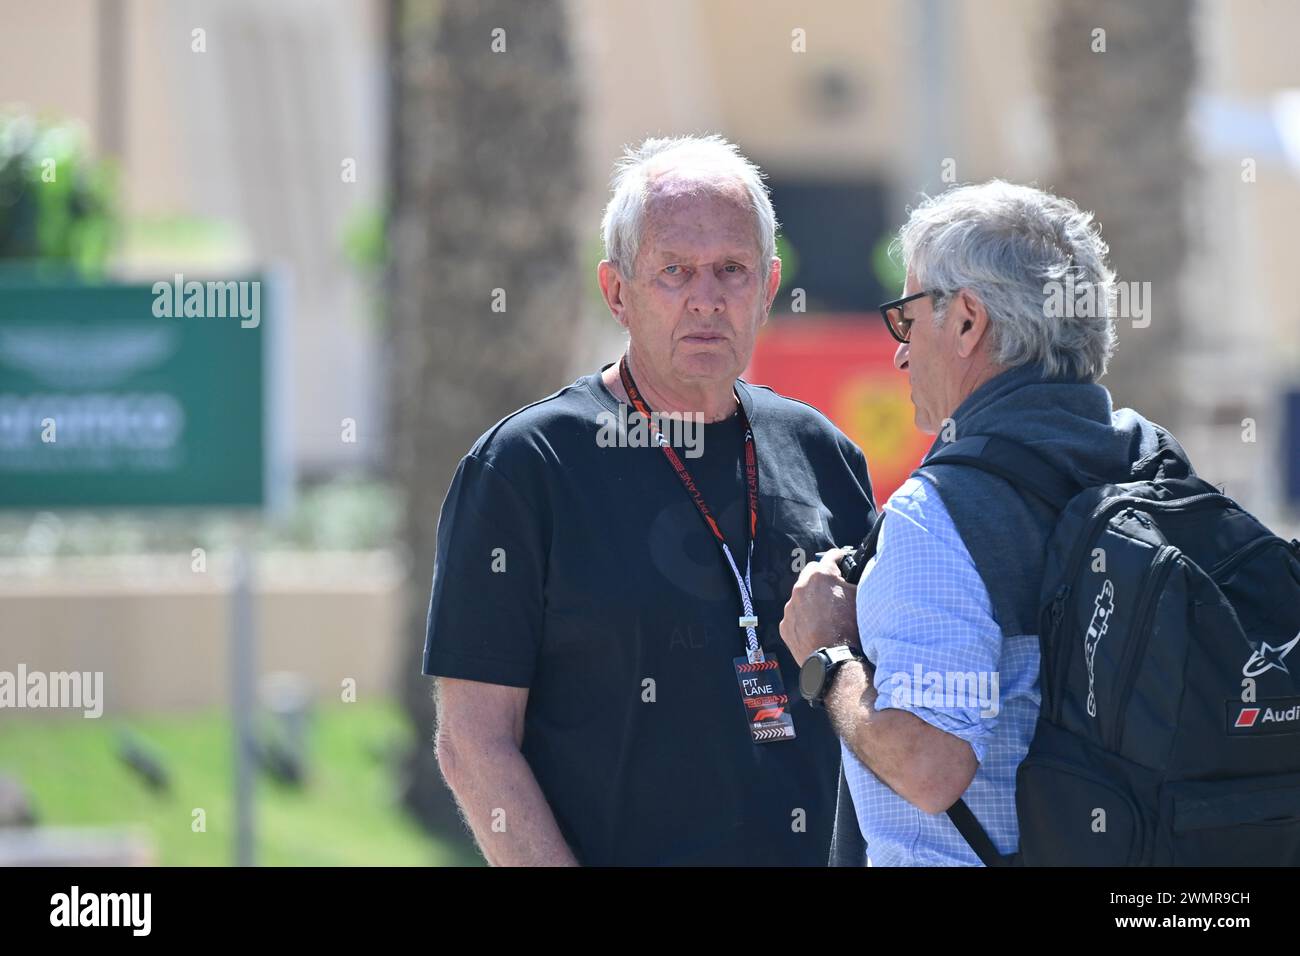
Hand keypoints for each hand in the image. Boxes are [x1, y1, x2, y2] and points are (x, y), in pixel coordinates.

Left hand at [779, 548, 860, 664]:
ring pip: (801, 595)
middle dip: (821, 577)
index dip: (839, 556)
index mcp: (822, 576)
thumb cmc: (851, 629)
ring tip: (825, 613)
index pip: (831, 557)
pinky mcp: (785, 625)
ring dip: (811, 599)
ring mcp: (791, 607)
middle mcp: (802, 587)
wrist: (835, 660)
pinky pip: (794, 615)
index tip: (841, 557)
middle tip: (833, 587)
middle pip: (811, 573)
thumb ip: (851, 582)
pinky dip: (803, 617)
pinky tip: (815, 627)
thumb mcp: (860, 598)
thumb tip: (851, 577)